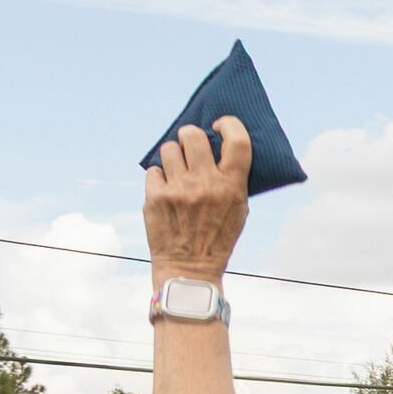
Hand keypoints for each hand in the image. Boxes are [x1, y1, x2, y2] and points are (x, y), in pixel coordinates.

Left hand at [144, 119, 251, 287]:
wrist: (190, 268)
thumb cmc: (217, 237)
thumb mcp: (239, 210)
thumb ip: (232, 180)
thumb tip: (219, 147)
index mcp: (232, 187)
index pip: (237, 140)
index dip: (228, 124)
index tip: (219, 125)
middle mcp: (206, 185)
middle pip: (193, 135)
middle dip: (190, 135)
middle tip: (189, 144)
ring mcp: (179, 190)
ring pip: (169, 148)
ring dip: (172, 156)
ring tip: (176, 171)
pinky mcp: (156, 197)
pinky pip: (154, 170)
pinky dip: (158, 177)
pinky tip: (165, 191)